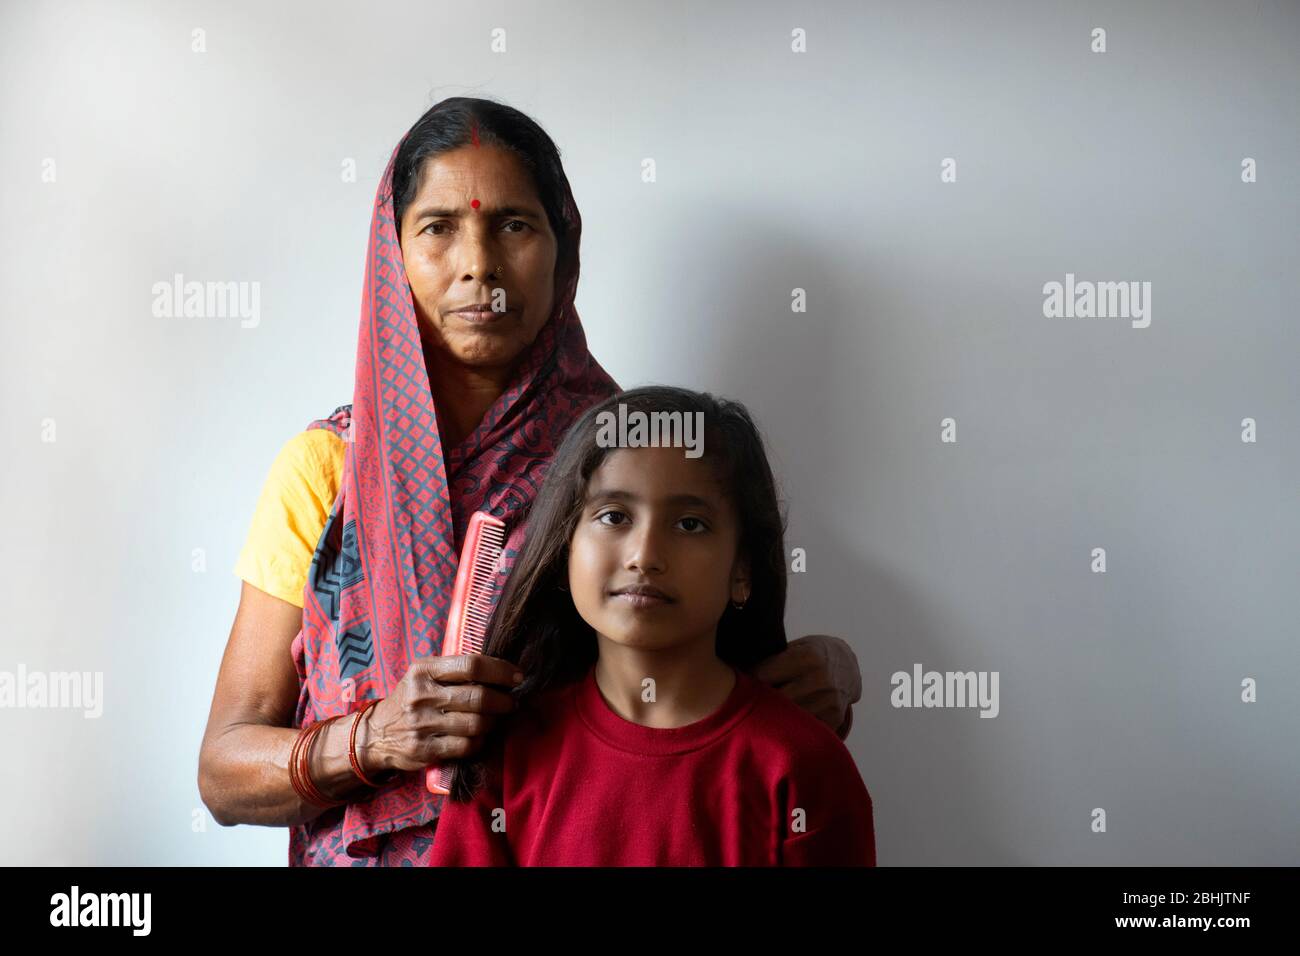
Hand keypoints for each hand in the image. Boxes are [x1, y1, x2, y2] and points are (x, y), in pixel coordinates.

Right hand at [361, 655, 519, 773]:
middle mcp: (421, 695)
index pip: (472, 665)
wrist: (376, 734)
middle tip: (511, 701)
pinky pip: (467, 745)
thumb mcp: (424, 675)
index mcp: (423, 670)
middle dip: (503, 700)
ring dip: (494, 721)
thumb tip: (501, 670)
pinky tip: (480, 735)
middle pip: (478, 697)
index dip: (501, 670)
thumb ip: (455, 669)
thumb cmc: (411, 698)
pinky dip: (481, 740)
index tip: (518, 676)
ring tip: (497, 718)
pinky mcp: (425, 750)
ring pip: (476, 723)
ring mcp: (422, 724)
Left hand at [752, 634, 861, 737]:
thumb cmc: (812, 653)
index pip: (763, 675)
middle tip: (749, 701)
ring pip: (787, 718)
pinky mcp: (834, 718)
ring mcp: (829, 701)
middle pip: (774, 699)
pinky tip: (786, 720)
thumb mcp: (795, 646)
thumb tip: (739, 672)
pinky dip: (791, 727)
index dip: (749, 680)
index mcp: (808, 657)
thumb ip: (773, 659)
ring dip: (773, 716)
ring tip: (766, 711)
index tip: (742, 683)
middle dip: (759, 701)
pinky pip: (803, 729)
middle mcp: (821, 679)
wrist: (847, 665)